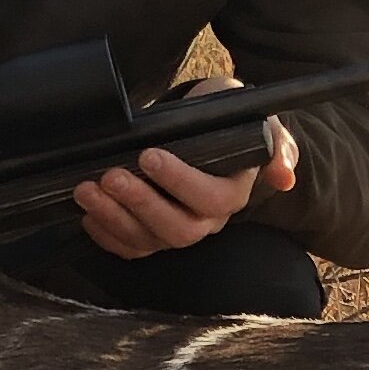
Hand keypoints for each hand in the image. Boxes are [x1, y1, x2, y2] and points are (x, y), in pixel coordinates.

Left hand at [72, 111, 297, 259]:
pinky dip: (105, 235)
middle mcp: (205, 221)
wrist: (202, 127)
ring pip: (147, 240)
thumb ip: (274, 144)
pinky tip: (88, 213)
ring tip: (86, 190)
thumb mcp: (255, 121)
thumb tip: (282, 174)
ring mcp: (175, 230)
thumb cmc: (226, 122)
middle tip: (110, 176)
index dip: (179, 182)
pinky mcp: (149, 236)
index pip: (211, 199)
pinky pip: (128, 248)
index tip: (149, 155)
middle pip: (177, 229)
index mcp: (231, 194)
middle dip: (140, 203)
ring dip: (113, 217)